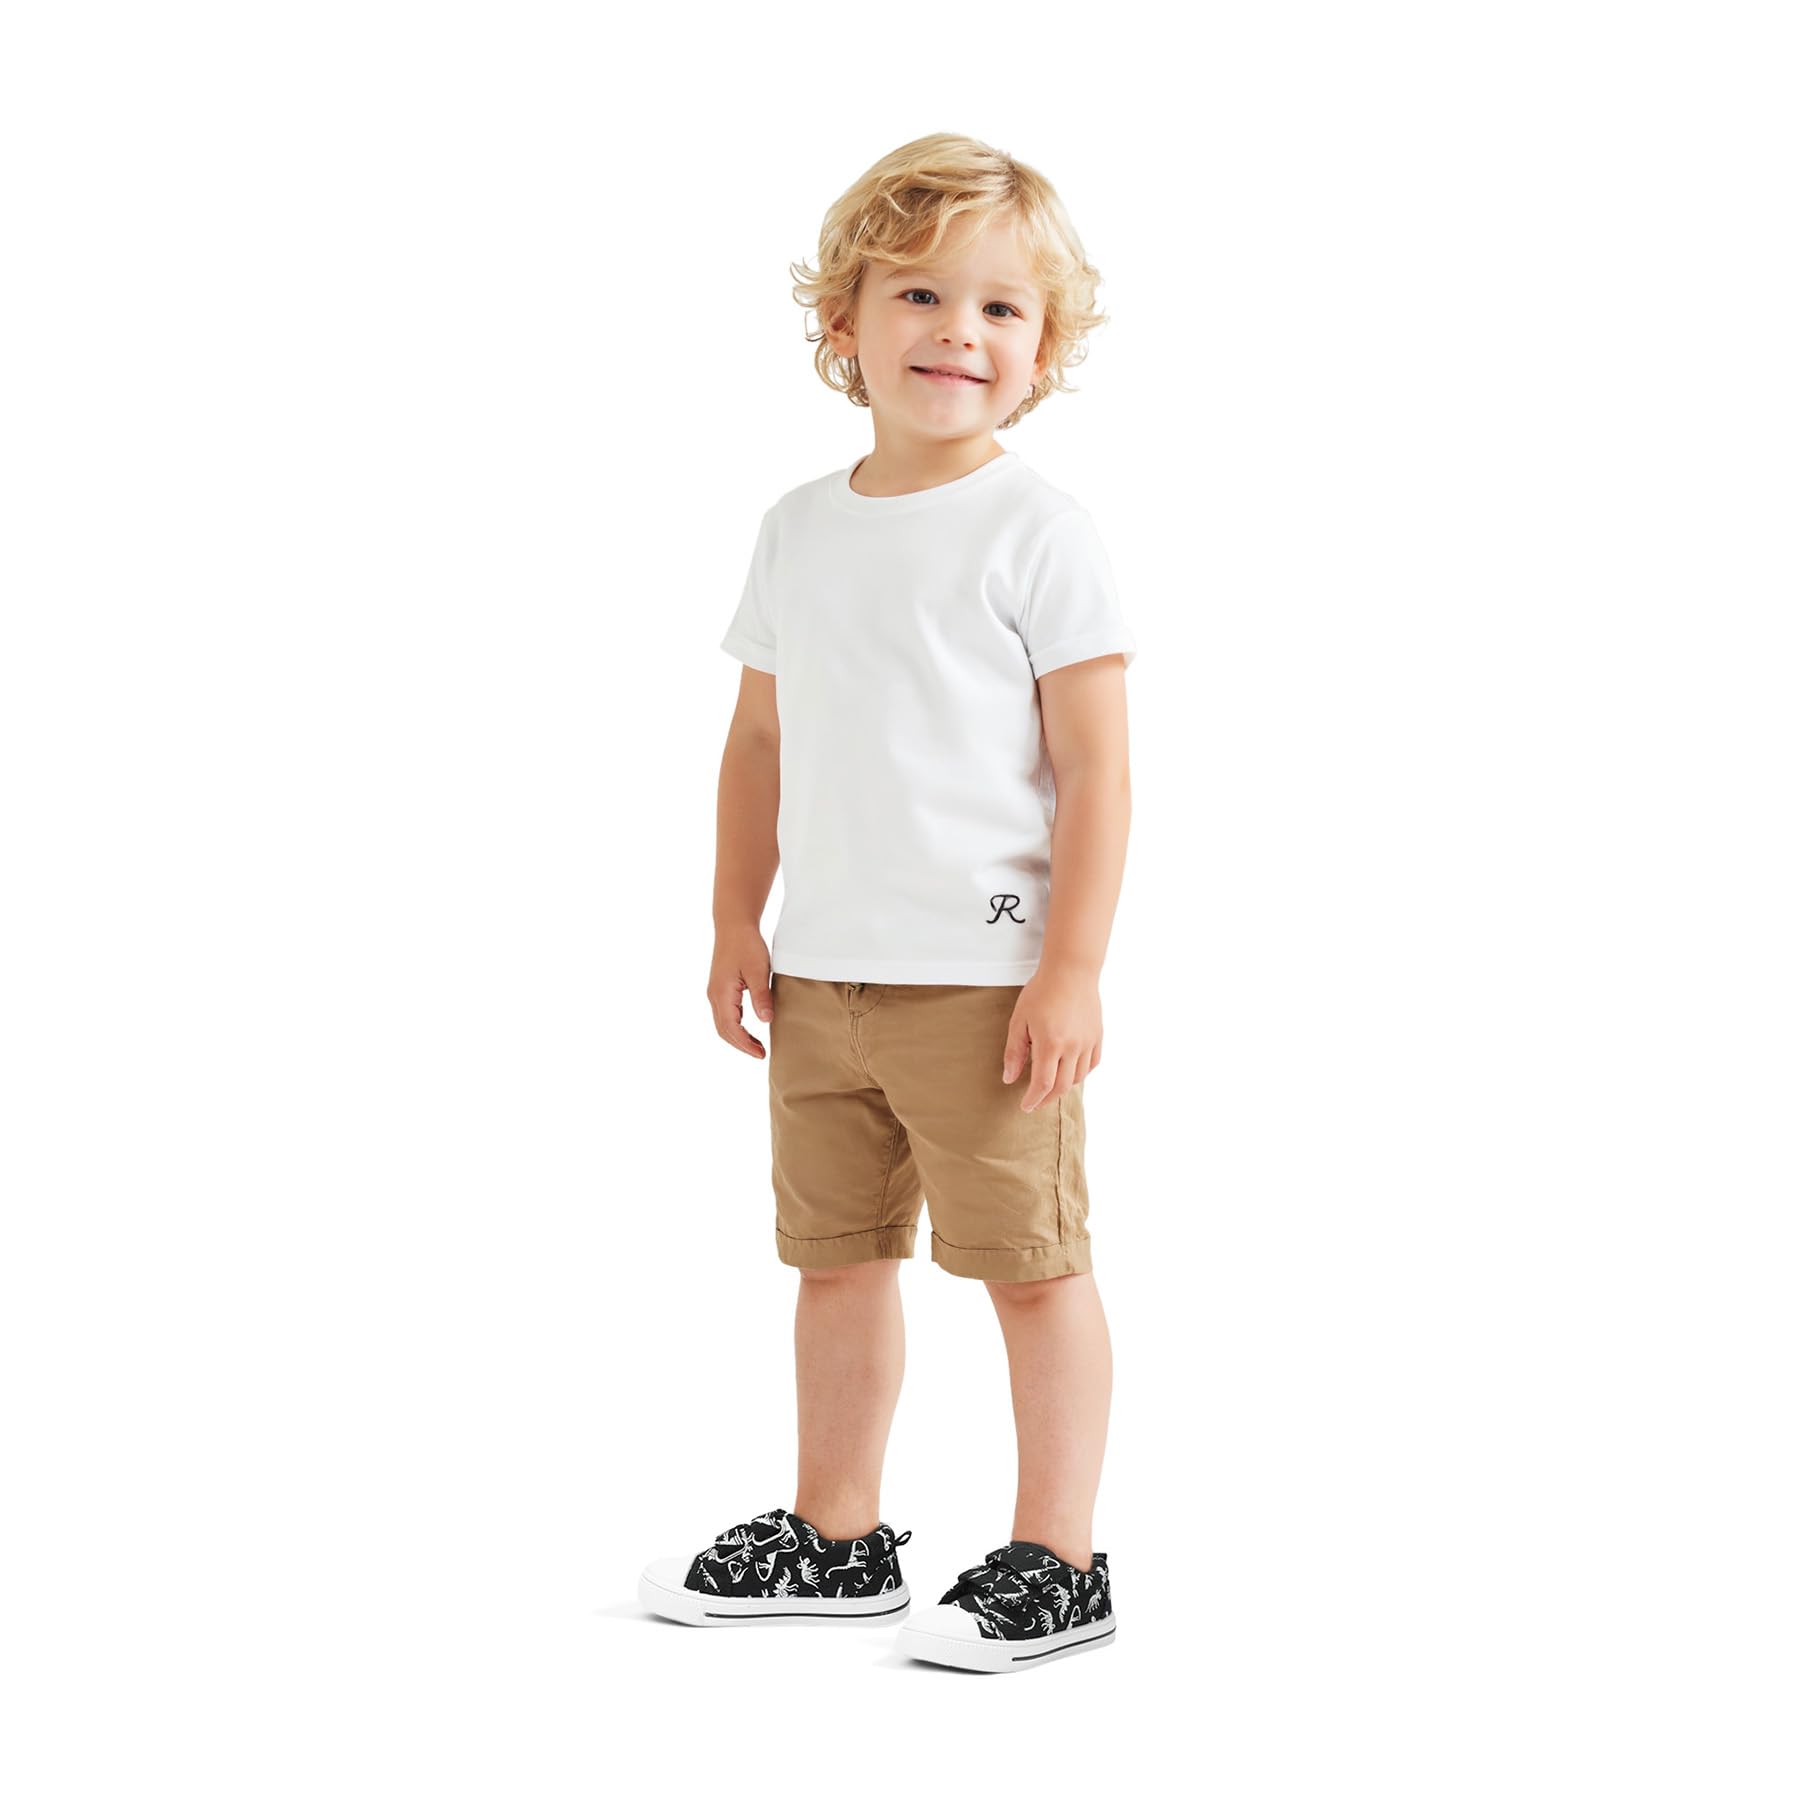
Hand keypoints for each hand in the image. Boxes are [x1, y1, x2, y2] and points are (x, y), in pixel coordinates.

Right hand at [709, 928, 774, 1058]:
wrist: (733, 925)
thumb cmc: (746, 945)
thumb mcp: (758, 971)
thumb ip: (761, 997)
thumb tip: (766, 1021)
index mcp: (722, 994)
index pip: (731, 1028)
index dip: (745, 1044)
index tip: (761, 1054)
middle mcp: (714, 996)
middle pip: (723, 1030)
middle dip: (741, 1045)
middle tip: (761, 1054)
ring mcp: (715, 992)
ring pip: (722, 1024)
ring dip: (738, 1037)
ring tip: (757, 1045)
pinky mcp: (719, 988)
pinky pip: (724, 1014)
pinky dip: (735, 1026)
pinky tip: (749, 1028)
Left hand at [1002, 964, 1102, 1110]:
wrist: (1071, 970)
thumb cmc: (1041, 992)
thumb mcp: (1019, 1021)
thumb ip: (1014, 1052)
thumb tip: (1010, 1079)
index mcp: (1050, 1044)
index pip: (1043, 1085)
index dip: (1033, 1100)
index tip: (1025, 1107)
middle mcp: (1072, 1047)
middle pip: (1061, 1086)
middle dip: (1047, 1098)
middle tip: (1036, 1101)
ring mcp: (1088, 1042)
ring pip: (1078, 1078)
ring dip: (1063, 1086)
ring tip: (1050, 1084)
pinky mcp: (1097, 1036)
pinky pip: (1092, 1064)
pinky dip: (1081, 1073)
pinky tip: (1070, 1070)